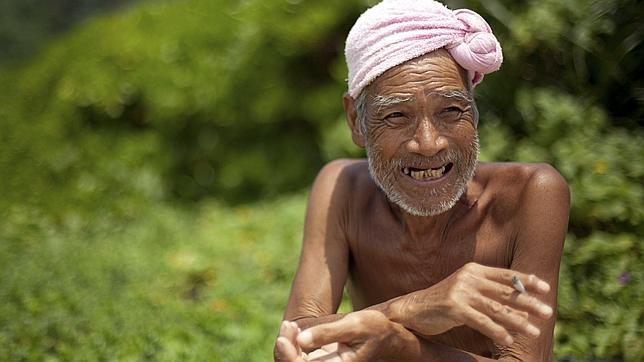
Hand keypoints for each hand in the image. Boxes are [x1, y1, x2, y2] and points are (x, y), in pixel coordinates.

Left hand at [292, 310, 415, 360]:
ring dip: (286, 346)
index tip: (285, 336)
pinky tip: (292, 328)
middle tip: (288, 326)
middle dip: (284, 349)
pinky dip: (291, 343)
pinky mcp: (318, 360)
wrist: (384, 335)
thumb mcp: (355, 325)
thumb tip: (301, 339)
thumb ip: (328, 333)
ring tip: (289, 326)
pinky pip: (297, 357)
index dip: (289, 356)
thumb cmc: (373, 329)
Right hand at [390, 262, 552, 345]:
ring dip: (518, 321)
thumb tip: (524, 312)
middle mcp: (468, 277)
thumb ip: (492, 299)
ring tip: (534, 331)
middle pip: (505, 291)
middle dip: (529, 302)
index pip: (505, 275)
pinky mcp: (453, 307)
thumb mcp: (468, 296)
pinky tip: (508, 339)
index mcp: (473, 270)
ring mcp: (460, 291)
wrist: (413, 309)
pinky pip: (481, 321)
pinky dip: (497, 331)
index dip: (526, 281)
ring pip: (496, 308)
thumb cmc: (444, 304)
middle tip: (548, 312)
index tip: (546, 289)